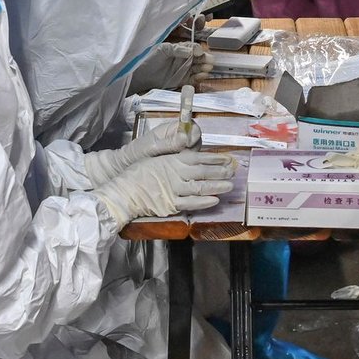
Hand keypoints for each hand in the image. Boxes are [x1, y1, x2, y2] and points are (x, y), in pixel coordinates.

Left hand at [85, 119, 202, 184]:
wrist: (126, 168)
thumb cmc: (136, 153)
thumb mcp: (152, 147)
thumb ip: (169, 142)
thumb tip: (185, 136)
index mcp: (172, 128)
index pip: (191, 126)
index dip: (193, 134)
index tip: (188, 143)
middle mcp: (178, 137)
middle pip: (196, 139)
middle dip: (193, 148)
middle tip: (183, 157)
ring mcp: (179, 150)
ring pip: (194, 152)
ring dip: (191, 159)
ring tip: (177, 166)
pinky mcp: (179, 163)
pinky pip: (189, 163)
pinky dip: (187, 167)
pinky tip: (178, 173)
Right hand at [91, 151, 237, 225]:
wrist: (124, 191)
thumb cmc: (138, 173)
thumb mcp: (156, 158)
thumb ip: (174, 157)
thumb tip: (190, 153)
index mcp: (173, 160)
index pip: (199, 157)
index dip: (215, 158)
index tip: (227, 158)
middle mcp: (176, 173)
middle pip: (204, 171)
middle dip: (221, 171)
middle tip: (234, 171)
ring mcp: (175, 189)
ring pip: (201, 187)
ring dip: (217, 186)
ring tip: (230, 186)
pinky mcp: (172, 204)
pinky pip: (192, 204)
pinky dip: (204, 202)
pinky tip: (215, 200)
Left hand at [127, 41, 213, 92]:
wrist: (141, 75)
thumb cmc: (150, 59)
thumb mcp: (163, 50)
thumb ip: (177, 49)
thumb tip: (191, 51)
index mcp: (179, 49)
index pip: (192, 48)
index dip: (197, 50)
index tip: (199, 53)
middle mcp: (183, 59)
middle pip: (198, 58)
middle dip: (205, 59)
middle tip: (210, 61)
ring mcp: (183, 70)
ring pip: (198, 68)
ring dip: (204, 68)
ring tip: (207, 69)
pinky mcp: (182, 80)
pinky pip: (193, 79)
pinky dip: (199, 77)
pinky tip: (202, 75)